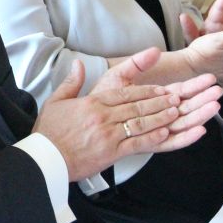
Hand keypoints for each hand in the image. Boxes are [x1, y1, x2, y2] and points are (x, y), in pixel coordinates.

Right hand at [32, 49, 215, 180]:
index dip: (145, 91)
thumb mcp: (55, 101)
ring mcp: (109, 134)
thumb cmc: (48, 132)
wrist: (44, 158)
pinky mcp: (111, 152)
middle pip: (137, 105)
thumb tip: (78, 63)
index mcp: (92, 103)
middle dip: (160, 101)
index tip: (160, 90)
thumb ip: (71, 82)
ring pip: (141, 122)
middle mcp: (103, 116)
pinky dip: (153, 136)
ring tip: (177, 112)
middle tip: (177, 97)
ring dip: (161, 116)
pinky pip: (137, 143)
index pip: (124, 93)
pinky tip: (165, 132)